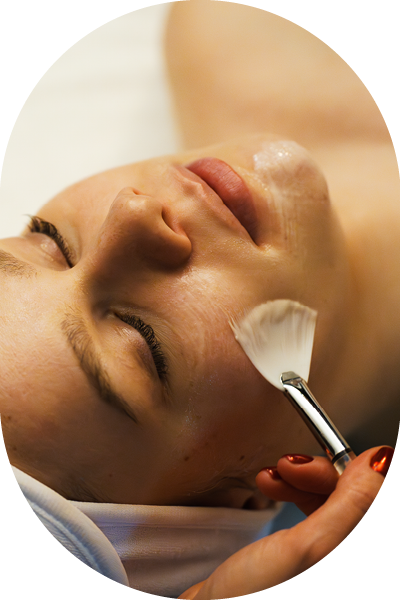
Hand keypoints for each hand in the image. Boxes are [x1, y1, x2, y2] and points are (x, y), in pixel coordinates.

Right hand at [179, 446, 393, 599]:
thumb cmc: (249, 599)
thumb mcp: (306, 548)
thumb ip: (351, 506)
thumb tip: (380, 461)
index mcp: (352, 558)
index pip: (375, 503)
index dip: (357, 473)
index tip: (330, 454)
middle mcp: (343, 559)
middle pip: (352, 501)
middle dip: (319, 474)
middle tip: (288, 465)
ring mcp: (325, 561)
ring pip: (330, 503)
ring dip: (299, 481)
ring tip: (269, 476)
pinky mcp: (303, 557)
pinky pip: (309, 513)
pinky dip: (290, 493)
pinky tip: (269, 486)